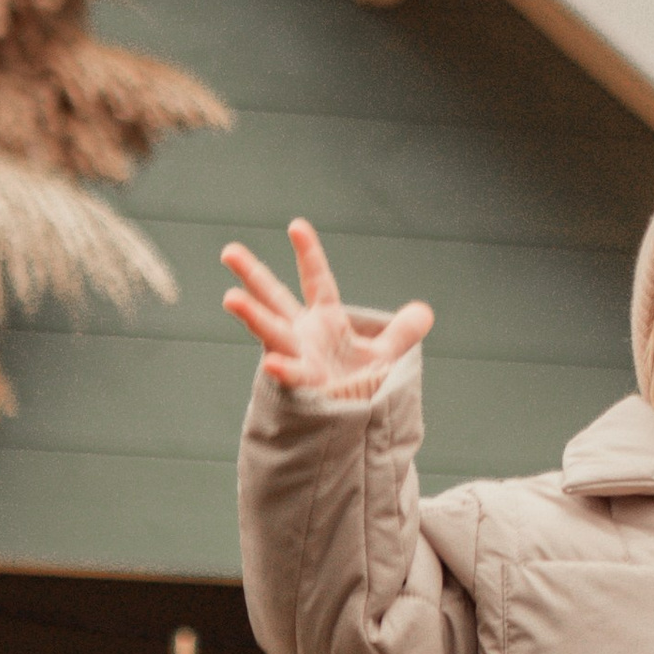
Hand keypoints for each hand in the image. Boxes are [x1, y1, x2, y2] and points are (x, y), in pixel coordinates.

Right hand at [222, 217, 434, 400]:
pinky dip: (284, 371)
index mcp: (324, 321)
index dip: (308, 254)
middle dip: (252, 276)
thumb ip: (402, 333)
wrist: (350, 427)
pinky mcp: (303, 386)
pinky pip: (291, 377)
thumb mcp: (385, 357)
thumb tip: (425, 311)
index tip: (296, 226)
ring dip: (251, 315)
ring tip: (230, 298)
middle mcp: (304, 335)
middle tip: (228, 252)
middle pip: (275, 299)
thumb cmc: (358, 390)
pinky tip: (273, 364)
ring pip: (271, 332)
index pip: (316, 280)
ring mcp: (299, 358)